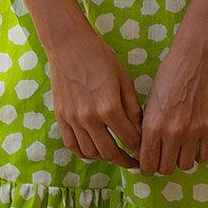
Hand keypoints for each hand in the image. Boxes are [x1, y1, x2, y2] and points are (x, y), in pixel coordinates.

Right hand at [47, 25, 143, 167]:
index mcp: (109, 108)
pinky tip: (94, 151)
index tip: (145, 151)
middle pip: (110, 152)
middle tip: (134, 162)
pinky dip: (85, 153)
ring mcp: (73, 119)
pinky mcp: (61, 117)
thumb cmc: (101, 58)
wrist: (69, 45)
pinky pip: (72, 145)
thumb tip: (141, 130)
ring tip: (116, 155)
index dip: (139, 148)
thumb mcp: (124, 80)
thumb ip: (133, 108)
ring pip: (91, 152)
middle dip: (125, 160)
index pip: (129, 139)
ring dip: (106, 158)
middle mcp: (90, 118)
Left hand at [136, 37, 207, 175]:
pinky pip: (204, 156)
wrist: (194, 60)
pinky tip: (194, 145)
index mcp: (152, 126)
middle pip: (166, 168)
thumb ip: (145, 128)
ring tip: (179, 149)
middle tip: (163, 156)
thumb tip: (142, 150)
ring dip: (180, 160)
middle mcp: (172, 133)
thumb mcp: (148, 102)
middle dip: (162, 165)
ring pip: (185, 165)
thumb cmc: (168, 77)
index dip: (147, 167)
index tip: (149, 163)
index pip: (147, 164)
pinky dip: (198, 155)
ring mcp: (193, 132)